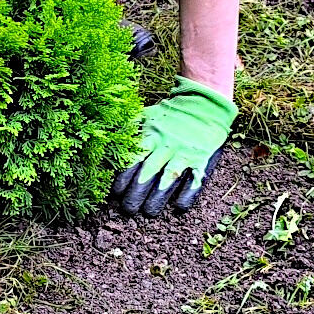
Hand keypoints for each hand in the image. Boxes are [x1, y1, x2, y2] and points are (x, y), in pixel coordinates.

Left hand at [110, 77, 236, 217]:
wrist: (204, 101)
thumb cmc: (171, 112)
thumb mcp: (148, 114)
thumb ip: (131, 127)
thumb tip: (109, 139)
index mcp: (151, 135)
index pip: (133, 158)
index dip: (123, 177)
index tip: (116, 192)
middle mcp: (166, 145)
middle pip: (148, 172)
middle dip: (136, 193)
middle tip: (128, 209)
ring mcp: (185, 152)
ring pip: (168, 179)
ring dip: (158, 198)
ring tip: (149, 212)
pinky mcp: (202, 158)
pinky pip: (195, 180)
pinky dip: (187, 194)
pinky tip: (179, 207)